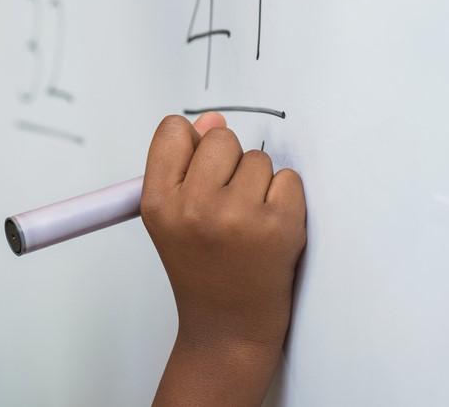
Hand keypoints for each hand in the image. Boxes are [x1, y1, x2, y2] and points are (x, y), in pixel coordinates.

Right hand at [141, 113, 305, 405]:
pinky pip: (289, 179)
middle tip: (226, 200)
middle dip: (228, 162)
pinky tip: (270, 226)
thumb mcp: (171, 216)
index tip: (199, 166)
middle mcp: (194, 206)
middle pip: (220, 138)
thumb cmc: (200, 269)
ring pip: (258, 159)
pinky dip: (285, 198)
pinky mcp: (279, 226)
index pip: (173, 131)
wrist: (228, 326)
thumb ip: (184, 164)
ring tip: (247, 219)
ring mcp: (238, 216)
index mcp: (159, 202)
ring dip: (258, 182)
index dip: (191, 144)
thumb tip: (212, 120)